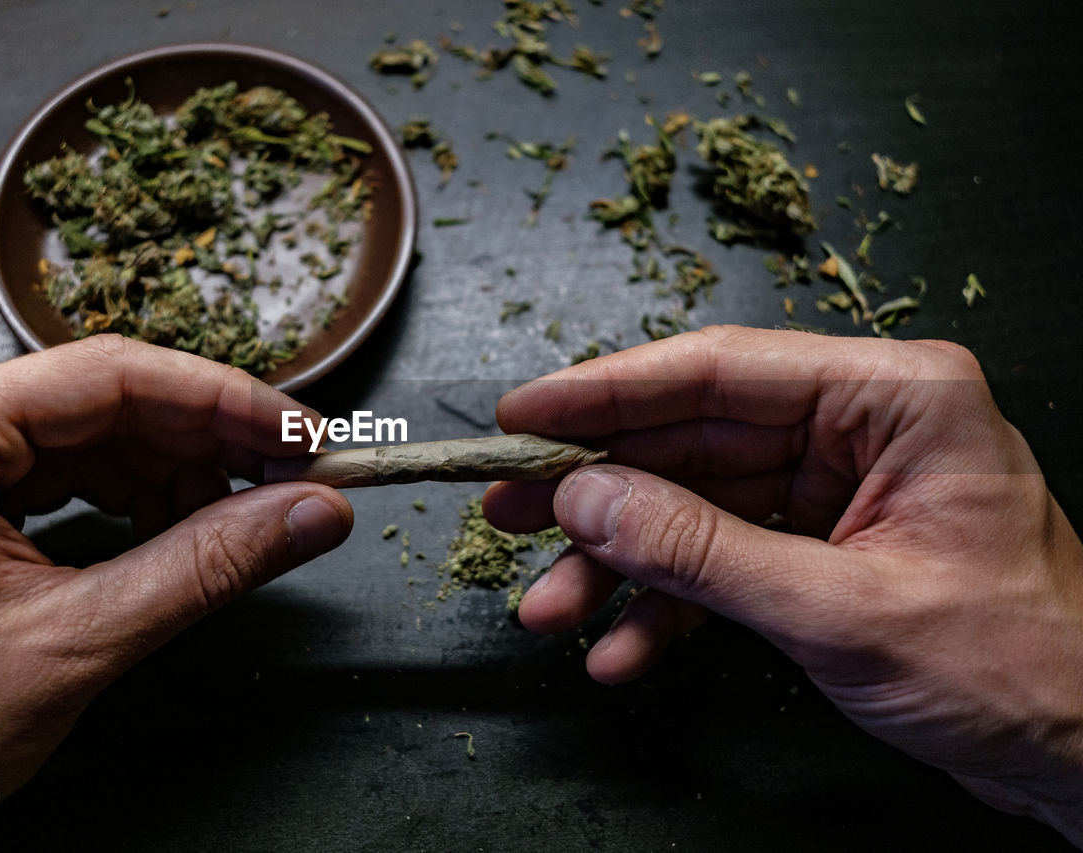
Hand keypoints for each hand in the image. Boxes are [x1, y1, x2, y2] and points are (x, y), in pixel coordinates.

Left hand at [0, 336, 352, 850]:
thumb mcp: (78, 644)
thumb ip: (207, 565)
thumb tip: (307, 512)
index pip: (106, 377)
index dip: (223, 401)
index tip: (300, 432)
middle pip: (103, 398)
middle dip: (208, 439)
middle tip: (292, 474)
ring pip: (93, 429)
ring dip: (177, 469)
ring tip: (242, 514)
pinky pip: (66, 465)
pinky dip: (134, 494)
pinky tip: (180, 527)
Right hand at [483, 325, 1082, 842]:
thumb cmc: (1021, 667)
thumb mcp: (842, 610)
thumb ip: (703, 551)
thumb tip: (586, 496)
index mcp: (890, 398)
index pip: (717, 371)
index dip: (605, 391)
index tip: (522, 416)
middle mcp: (856, 428)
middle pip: (690, 438)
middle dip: (596, 488)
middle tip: (505, 510)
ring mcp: (834, 489)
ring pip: (692, 504)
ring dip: (618, 562)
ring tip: (548, 605)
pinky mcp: (819, 547)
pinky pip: (720, 560)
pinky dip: (668, 606)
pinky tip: (622, 649)